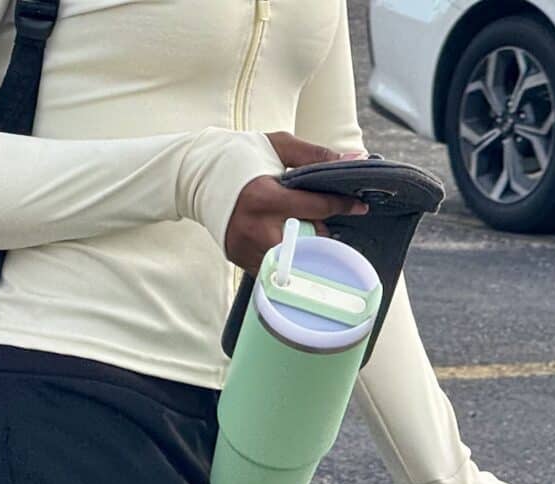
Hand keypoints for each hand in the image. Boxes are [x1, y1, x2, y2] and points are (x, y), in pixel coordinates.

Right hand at [225, 132, 367, 274]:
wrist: (195, 176)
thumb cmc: (237, 157)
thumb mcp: (276, 145)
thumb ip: (315, 155)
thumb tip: (354, 160)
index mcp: (265, 196)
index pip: (316, 208)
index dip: (342, 206)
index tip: (359, 207)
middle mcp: (255, 226)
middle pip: (308, 242)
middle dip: (320, 231)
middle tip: (319, 219)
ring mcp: (245, 247)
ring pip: (293, 260)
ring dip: (303, 247)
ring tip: (301, 229)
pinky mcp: (239, 258)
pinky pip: (275, 266)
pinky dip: (284, 255)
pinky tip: (282, 239)